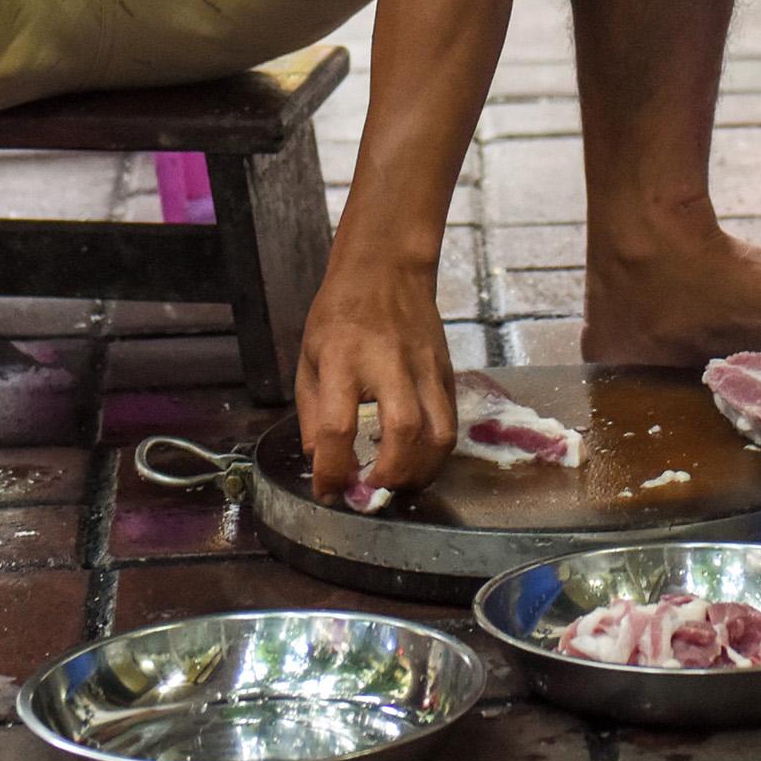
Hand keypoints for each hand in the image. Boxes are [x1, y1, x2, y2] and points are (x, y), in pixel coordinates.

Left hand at [297, 259, 455, 502]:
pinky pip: (451, 422)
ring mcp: (425, 367)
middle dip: (389, 475)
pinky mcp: (447, 371)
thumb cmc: (340, 314)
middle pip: (402, 430)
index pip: (337, 426)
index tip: (328, 491)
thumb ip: (312, 413)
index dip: (332, 469)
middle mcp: (388, 363)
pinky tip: (418, 459)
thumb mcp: (309, 358)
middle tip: (373, 492)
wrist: (386, 269)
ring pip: (439, 432)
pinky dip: (436, 452)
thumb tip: (321, 461)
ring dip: (421, 470)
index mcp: (342, 359)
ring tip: (400, 482)